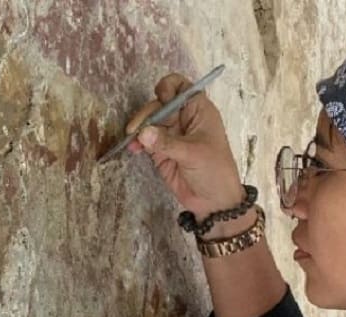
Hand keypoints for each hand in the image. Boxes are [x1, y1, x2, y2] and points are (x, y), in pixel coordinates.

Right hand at [126, 73, 244, 218]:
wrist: (214, 201)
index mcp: (198, 111)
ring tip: (131, 140)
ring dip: (139, 128)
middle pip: (159, 104)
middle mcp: (183, 119)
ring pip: (150, 122)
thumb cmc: (214, 170)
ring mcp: (171, 135)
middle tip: (136, 129)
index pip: (181, 86)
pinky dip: (137, 142)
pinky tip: (132, 148)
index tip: (160, 98)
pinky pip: (145, 140)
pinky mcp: (161, 151)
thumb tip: (143, 133)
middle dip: (147, 114)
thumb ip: (167, 143)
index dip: (168, 87)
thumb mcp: (193, 154)